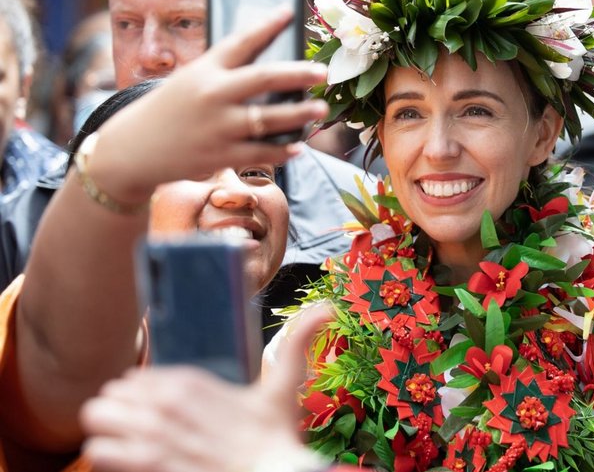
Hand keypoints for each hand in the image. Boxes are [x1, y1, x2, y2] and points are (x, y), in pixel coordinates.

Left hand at [80, 304, 338, 471]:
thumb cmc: (276, 437)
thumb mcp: (286, 387)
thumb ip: (299, 342)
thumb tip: (328, 308)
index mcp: (190, 381)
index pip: (136, 378)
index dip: (140, 394)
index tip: (155, 408)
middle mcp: (165, 405)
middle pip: (109, 396)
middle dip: (118, 412)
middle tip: (136, 427)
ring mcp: (153, 437)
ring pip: (96, 420)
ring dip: (106, 432)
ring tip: (125, 443)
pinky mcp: (147, 466)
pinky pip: (100, 454)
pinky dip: (108, 458)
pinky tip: (129, 463)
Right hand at [90, 7, 328, 204]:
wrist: (131, 150)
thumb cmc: (168, 111)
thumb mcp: (188, 82)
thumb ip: (223, 74)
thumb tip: (271, 69)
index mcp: (204, 69)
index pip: (240, 41)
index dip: (267, 25)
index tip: (289, 11)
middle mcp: (212, 94)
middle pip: (264, 78)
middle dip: (297, 73)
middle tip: (322, 71)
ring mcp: (218, 126)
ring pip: (269, 118)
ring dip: (299, 114)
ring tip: (320, 108)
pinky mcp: (221, 155)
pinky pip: (261, 153)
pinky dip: (282, 150)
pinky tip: (298, 146)